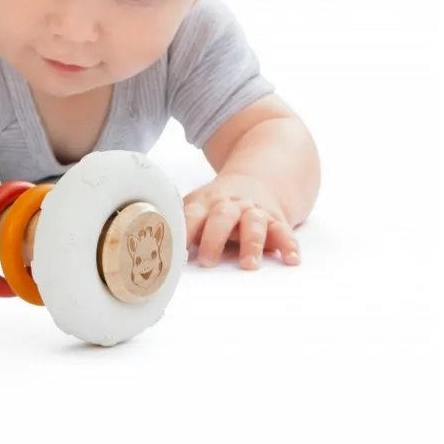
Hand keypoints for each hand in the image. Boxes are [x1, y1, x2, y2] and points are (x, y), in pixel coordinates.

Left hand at [182, 173, 299, 269]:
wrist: (258, 177)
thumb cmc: (219, 203)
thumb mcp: (198, 204)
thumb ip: (180, 221)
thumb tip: (152, 245)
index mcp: (207, 202)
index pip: (192, 214)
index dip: (184, 231)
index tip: (176, 251)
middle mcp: (231, 206)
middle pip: (222, 217)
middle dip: (214, 239)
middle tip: (207, 262)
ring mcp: (254, 211)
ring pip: (254, 223)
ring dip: (251, 244)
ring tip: (248, 265)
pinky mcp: (276, 220)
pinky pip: (284, 231)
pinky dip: (289, 245)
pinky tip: (291, 259)